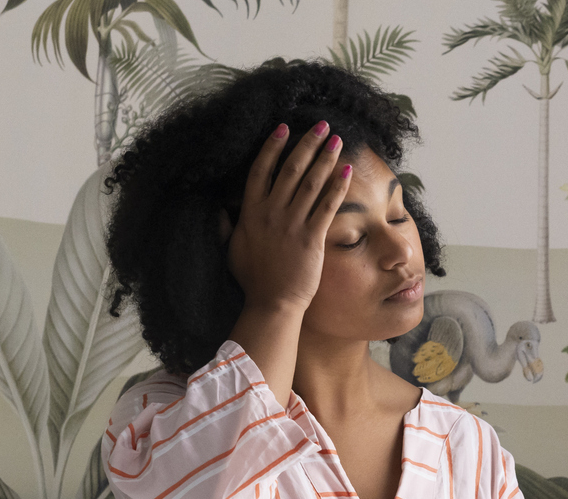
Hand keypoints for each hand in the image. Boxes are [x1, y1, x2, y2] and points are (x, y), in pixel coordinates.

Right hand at [226, 120, 352, 312]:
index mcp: (251, 213)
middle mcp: (271, 213)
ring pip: (311, 183)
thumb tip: (220, 210)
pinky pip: (327, 206)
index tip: (285, 128)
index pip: (261, 170)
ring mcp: (292, 224)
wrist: (272, 303)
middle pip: (291, 170)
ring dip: (325, 158)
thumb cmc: (253, 279)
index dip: (273, 147)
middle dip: (307, 144)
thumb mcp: (232, 249)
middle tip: (322, 126)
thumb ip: (227, 227)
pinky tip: (347, 171)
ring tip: (338, 140)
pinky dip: (338, 187)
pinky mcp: (312, 238)